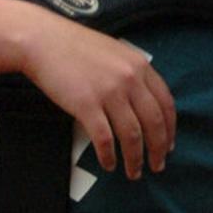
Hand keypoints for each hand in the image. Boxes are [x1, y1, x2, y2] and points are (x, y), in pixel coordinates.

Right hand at [22, 16, 175, 179]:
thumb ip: (131, 73)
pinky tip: (108, 164)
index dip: (169, 129)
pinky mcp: (86, 105)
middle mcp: (129, 78)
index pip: (166, 103)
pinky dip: (109, 156)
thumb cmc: (74, 46)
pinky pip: (104, 139)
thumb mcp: (114, 52)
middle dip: (158, 149)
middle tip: (156, 166)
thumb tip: (142, 103)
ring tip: (133, 171)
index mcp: (139, 65)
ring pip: (132, 135)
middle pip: (154, 123)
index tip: (167, 145)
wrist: (42, 41)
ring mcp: (108, 92)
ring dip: (135, 158)